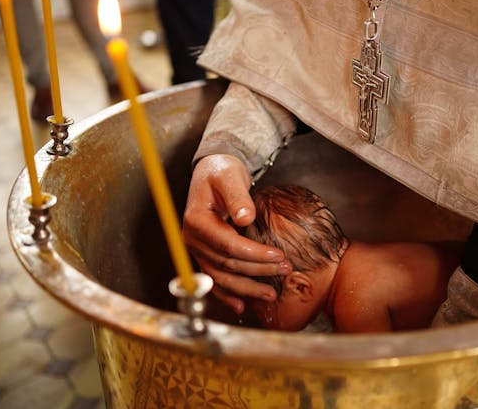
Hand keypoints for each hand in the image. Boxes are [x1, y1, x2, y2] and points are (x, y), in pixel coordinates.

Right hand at [182, 154, 290, 313]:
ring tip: (271, 294)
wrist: (212, 173)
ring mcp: (197, 249)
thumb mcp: (230, 176)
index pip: (228, 244)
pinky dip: (228, 294)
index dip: (254, 254)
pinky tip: (243, 305)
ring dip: (247, 288)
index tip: (278, 256)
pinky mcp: (204, 254)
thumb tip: (246, 217)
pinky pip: (214, 279)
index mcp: (196, 220)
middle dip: (257, 271)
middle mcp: (192, 239)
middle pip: (227, 264)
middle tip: (285, 270)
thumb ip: (238, 196)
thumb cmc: (221, 172)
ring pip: (221, 277)